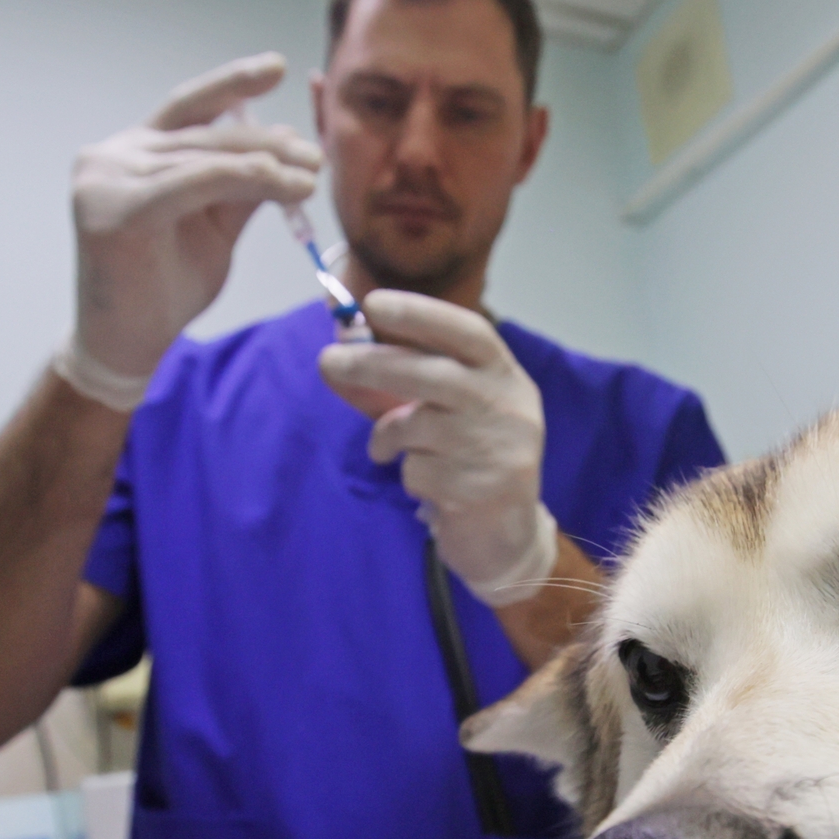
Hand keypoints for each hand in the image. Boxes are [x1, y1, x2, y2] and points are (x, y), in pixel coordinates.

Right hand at [62, 53, 321, 408]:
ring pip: (208, 157)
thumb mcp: (215, 225)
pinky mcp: (113, 208)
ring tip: (312, 174)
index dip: (233, 84)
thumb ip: (242, 185)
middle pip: (208, 134)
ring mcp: (106, 177)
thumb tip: (285, 140)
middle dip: (270, 142)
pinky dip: (244, 178)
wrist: (130, 343)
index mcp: (134, 152)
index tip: (279, 67)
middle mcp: (113, 155)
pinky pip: (193, 182)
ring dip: (269, 163)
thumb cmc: (167, 287)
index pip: (190, 106)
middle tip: (318, 156)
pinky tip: (285, 184)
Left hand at [318, 291, 559, 606]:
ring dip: (387, 437)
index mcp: (506, 378)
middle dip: (373, 363)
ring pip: (414, 424)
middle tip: (329, 360)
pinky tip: (429, 485)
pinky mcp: (476, 489)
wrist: (509, 536)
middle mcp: (507, 408)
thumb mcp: (455, 410)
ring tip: (388, 448)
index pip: (470, 333)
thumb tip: (343, 352)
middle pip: (432, 374)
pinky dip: (408, 475)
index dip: (421, 314)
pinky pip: (415, 469)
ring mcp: (495, 450)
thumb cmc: (473, 458)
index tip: (374, 303)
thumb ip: (409, 383)